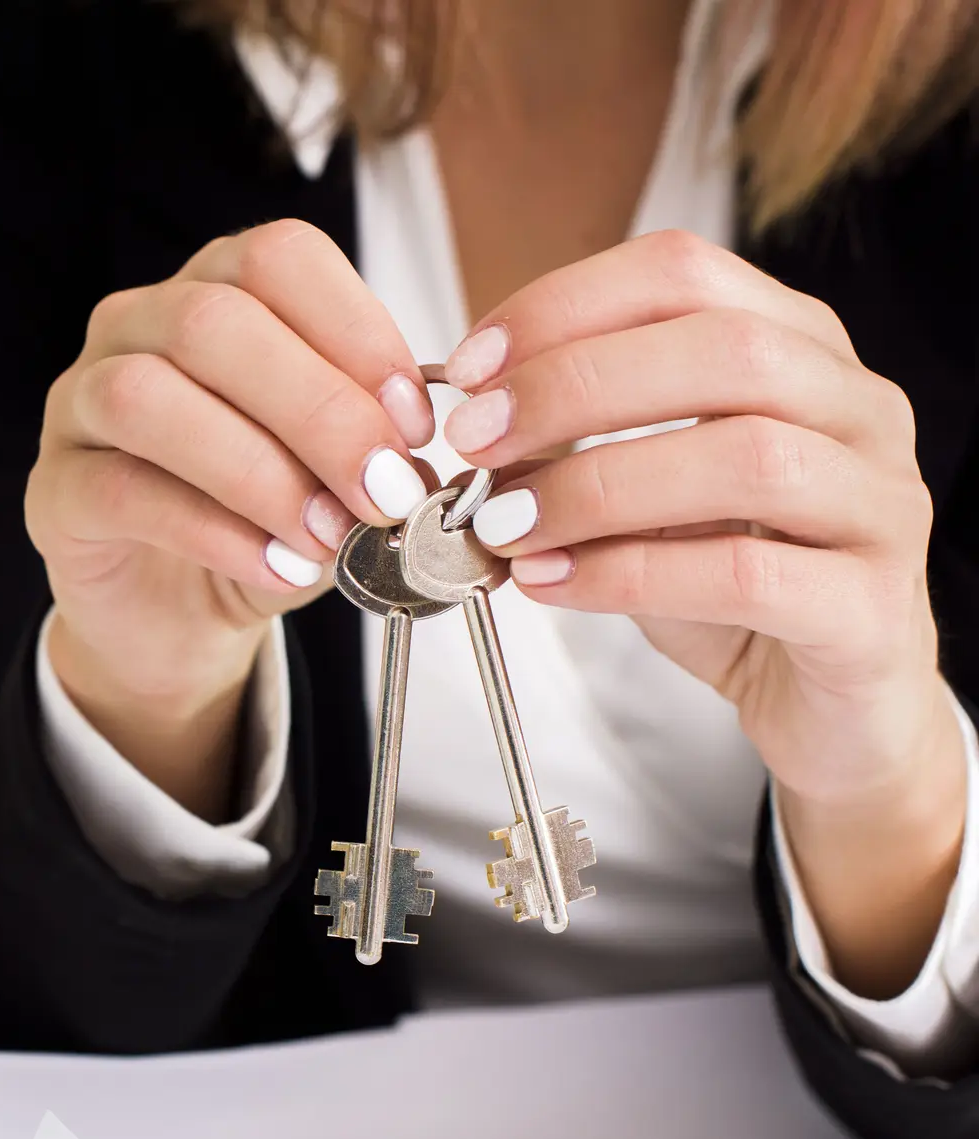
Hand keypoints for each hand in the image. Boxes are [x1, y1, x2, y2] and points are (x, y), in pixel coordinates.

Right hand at [29, 220, 434, 817]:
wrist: (179, 618)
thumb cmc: (262, 526)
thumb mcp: (336, 477)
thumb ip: (368, 452)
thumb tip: (414, 463)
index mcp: (215, 291)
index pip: (278, 259)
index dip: (356, 333)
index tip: (414, 425)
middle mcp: (137, 327)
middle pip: (213, 321)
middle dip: (319, 410)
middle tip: (386, 491)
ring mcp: (80, 404)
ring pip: (148, 396)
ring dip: (258, 470)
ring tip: (328, 536)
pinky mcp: (55, 491)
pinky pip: (123, 491)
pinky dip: (215, 532)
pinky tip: (278, 568)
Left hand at [441, 229, 965, 994]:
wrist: (827, 709)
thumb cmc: (717, 581)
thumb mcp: (629, 497)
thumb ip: (554, 446)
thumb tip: (418, 415)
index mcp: (785, 352)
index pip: (678, 272)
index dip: (560, 309)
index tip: (458, 369)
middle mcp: (849, 408)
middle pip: (712, 346)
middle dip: (567, 389)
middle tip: (458, 444)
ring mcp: (876, 506)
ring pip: (734, 452)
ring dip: (592, 481)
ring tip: (488, 525)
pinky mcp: (868, 609)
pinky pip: (746, 566)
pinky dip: (628, 569)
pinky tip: (542, 585)